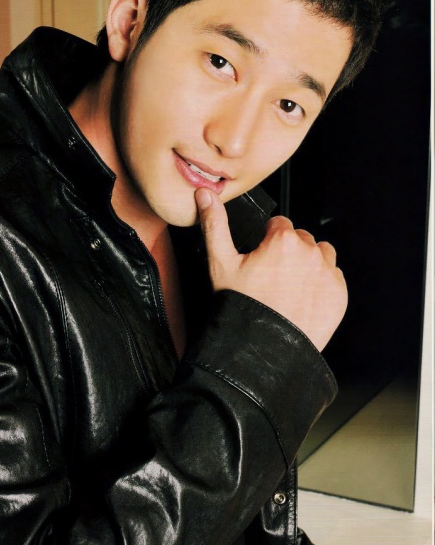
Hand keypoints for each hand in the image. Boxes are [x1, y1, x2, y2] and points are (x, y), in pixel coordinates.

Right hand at [195, 188, 347, 351]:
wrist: (264, 350)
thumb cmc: (242, 307)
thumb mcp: (221, 263)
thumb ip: (215, 224)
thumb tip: (206, 195)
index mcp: (283, 240)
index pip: (279, 224)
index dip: (266, 240)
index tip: (260, 258)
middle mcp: (311, 252)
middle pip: (300, 239)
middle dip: (288, 251)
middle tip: (271, 276)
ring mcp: (328, 273)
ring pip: (320, 254)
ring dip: (308, 263)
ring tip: (288, 286)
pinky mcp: (339, 294)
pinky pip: (333, 277)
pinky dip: (321, 284)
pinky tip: (301, 299)